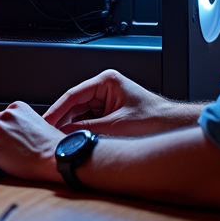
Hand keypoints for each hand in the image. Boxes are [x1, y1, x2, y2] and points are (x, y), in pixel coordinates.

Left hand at [0, 101, 62, 183]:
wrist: (54, 158)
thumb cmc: (52, 146)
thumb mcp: (40, 123)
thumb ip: (23, 124)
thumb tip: (16, 133)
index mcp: (17, 107)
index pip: (3, 117)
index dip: (7, 130)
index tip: (13, 139)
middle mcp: (5, 115)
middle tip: (10, 149)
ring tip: (9, 156)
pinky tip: (6, 163)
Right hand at [43, 69, 197, 136]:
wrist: (174, 127)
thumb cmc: (154, 119)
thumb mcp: (116, 126)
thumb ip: (87, 130)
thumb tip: (64, 135)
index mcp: (106, 81)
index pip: (73, 95)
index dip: (56, 110)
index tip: (45, 121)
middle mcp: (105, 88)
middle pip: (75, 104)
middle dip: (63, 120)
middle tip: (49, 134)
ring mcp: (107, 99)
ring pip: (81, 114)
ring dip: (72, 126)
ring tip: (60, 139)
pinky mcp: (110, 112)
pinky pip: (90, 120)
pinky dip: (83, 130)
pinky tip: (75, 139)